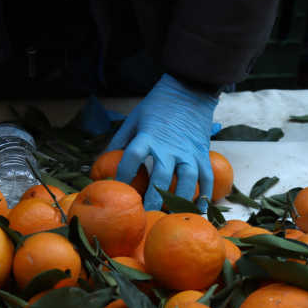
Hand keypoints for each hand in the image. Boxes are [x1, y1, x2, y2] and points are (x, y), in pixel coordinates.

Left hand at [106, 73, 218, 210]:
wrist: (189, 90)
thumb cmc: (157, 105)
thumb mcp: (134, 118)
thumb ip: (119, 140)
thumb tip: (100, 164)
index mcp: (148, 136)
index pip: (132, 157)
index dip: (123, 175)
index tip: (118, 191)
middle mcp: (169, 146)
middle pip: (161, 177)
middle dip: (153, 199)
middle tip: (145, 217)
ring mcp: (188, 151)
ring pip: (187, 181)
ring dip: (180, 201)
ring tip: (171, 216)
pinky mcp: (202, 153)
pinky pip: (206, 178)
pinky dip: (204, 195)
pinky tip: (199, 211)